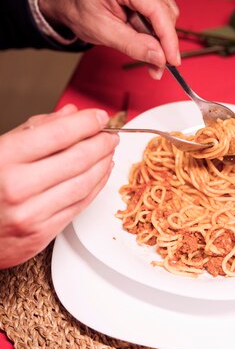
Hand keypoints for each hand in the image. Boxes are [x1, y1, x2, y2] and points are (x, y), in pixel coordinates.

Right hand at [0, 104, 118, 268]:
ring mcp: (30, 214)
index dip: (86, 123)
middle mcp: (17, 187)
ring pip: (83, 184)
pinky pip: (79, 206)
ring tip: (108, 152)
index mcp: (4, 158)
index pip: (58, 134)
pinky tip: (100, 174)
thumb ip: (35, 129)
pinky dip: (95, 187)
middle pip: (77, 159)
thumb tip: (71, 114)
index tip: (100, 117)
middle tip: (110, 135)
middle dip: (101, 143)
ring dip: (103, 165)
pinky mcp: (40, 234)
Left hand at [38, 0, 179, 78]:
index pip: (158, 11)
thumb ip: (133, 45)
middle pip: (166, 12)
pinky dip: (153, 26)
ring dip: (157, 35)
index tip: (173, 62)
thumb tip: (159, 57)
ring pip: (167, 12)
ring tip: (136, 44)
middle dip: (162, 42)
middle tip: (153, 66)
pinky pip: (161, 8)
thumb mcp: (102, 31)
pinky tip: (137, 31)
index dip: (169, 40)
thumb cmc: (77, 6)